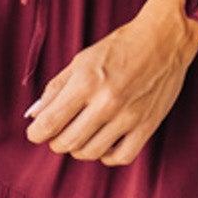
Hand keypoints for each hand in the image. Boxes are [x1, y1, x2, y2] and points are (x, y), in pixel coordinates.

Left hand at [22, 0, 197, 164]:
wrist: (164, 39)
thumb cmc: (119, 47)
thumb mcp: (81, 60)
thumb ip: (55, 88)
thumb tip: (34, 115)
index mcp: (86, 81)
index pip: (49, 122)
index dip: (36, 133)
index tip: (35, 132)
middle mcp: (106, 101)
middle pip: (67, 142)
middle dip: (55, 142)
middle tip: (57, 134)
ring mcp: (129, 116)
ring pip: (90, 153)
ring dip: (78, 149)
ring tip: (80, 135)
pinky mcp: (147, 125)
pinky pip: (120, 157)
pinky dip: (106, 156)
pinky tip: (103, 143)